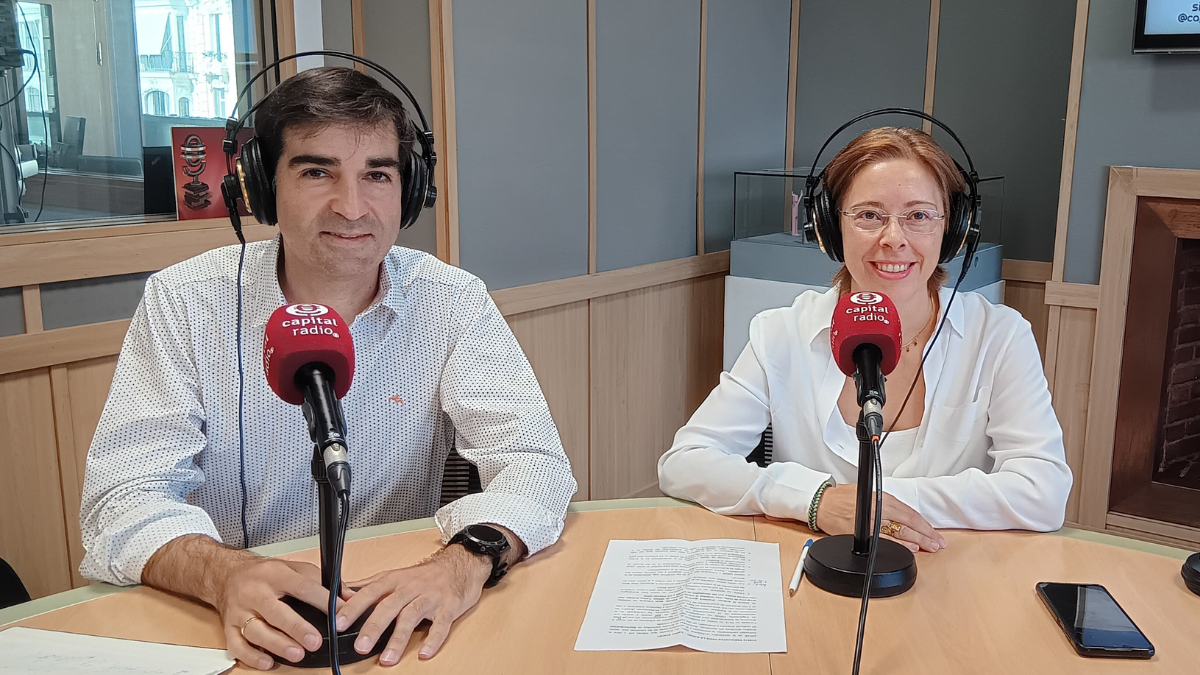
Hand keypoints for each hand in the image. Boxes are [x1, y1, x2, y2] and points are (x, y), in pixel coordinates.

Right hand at [217, 558, 335, 669]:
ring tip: (297, 654)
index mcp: (274, 574)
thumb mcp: (293, 567)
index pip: (302, 587)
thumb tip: (347, 595)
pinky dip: (251, 656)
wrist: (227, 574)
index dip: (322, 601)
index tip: (339, 613)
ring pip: (256, 631)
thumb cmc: (264, 573)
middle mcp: (255, 592)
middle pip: (276, 612)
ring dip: (277, 645)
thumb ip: (320, 580)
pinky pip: (237, 645)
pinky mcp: (228, 626)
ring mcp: (239, 610)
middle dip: (296, 629)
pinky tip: (268, 661)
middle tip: (314, 642)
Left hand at [335, 544, 491, 665]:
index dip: (354, 607)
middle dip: (374, 627)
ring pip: (412, 616)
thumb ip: (369, 587)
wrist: (461, 564)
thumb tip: (341, 594)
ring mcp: (431, 597)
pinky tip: (425, 653)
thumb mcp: (395, 576)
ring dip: (399, 639)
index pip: (370, 592)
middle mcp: (411, 587)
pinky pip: (441, 624)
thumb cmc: (425, 575)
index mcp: (395, 580)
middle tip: (360, 646)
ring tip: (388, 659)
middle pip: (389, 606)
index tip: (339, 623)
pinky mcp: (449, 607)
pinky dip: (434, 640)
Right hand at [815, 484, 946, 552]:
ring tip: (930, 547)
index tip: (935, 532)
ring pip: (901, 532)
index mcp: (882, 498)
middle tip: (939, 542)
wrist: (822, 504)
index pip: (910, 513)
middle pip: (909, 523)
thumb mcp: (869, 494)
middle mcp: (879, 509)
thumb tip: (903, 517)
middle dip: (927, 534)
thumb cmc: (842, 498)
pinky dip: (900, 545)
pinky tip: (911, 548)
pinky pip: (885, 541)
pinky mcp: (864, 533)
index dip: (925, 525)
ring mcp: (872, 522)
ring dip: (918, 541)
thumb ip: (886, 505)